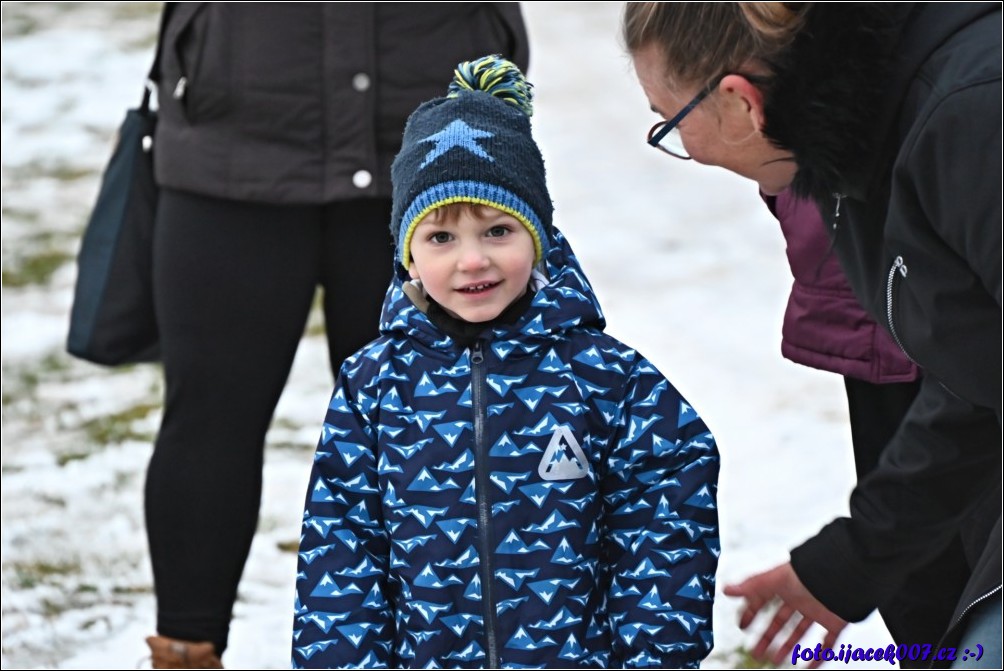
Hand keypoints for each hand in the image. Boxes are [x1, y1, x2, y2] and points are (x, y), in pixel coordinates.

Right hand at [723, 562, 847, 667]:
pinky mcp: (834, 621)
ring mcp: (817, 611)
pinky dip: (818, 657)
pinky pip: (826, 643)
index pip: (763, 601)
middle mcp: (799, 599)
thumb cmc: (807, 573)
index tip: (743, 627)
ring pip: (799, 632)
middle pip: (779, 620)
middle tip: (756, 651)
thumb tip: (726, 589)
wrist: (842, 576)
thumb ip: (751, 586)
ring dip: (786, 647)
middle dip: (767, 636)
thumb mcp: (774, 580)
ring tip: (775, 660)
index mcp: (784, 587)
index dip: (751, 614)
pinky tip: (808, 667)